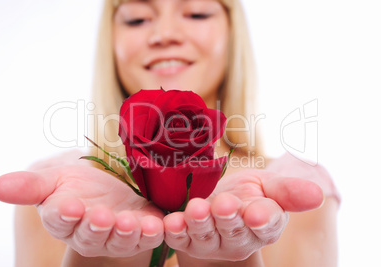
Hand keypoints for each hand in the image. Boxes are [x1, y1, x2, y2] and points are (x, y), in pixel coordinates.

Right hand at [0, 164, 164, 257]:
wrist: (110, 186)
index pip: (60, 221)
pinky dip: (154, 232)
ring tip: (128, 222)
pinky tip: (157, 224)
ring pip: (121, 240)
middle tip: (99, 216)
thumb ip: (31, 186)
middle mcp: (91, 233)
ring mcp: (119, 235)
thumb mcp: (54, 179)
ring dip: (125, 233)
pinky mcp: (144, 230)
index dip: (64, 215)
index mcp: (65, 220)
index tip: (68, 205)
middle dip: (95, 228)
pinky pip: (150, 236)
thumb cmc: (79, 186)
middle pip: (91, 236)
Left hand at [163, 169, 323, 261]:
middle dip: (229, 218)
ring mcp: (211, 241)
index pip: (267, 224)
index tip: (258, 214)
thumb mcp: (268, 186)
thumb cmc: (246, 193)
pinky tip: (170, 222)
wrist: (216, 197)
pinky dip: (175, 230)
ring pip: (206, 235)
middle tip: (225, 204)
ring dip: (201, 222)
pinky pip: (180, 237)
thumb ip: (287, 191)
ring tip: (197, 208)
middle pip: (235, 230)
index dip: (263, 219)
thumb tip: (317, 194)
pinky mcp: (186, 239)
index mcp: (264, 225)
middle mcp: (238, 238)